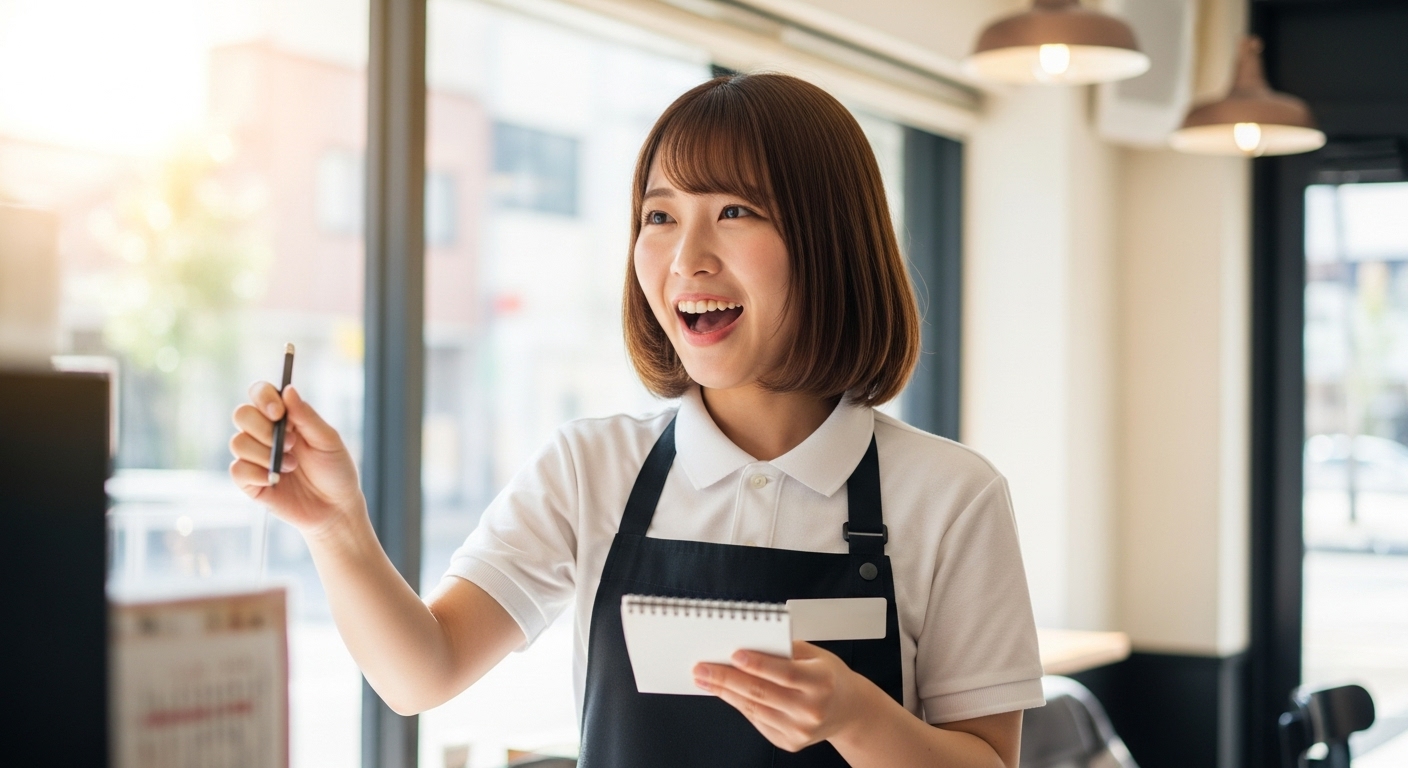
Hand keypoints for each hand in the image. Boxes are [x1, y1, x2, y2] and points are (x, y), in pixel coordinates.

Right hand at [229, 382, 365, 536]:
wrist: (335, 508)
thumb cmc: (335, 471)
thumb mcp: (328, 440)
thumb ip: (306, 416)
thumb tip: (288, 390)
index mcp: (284, 418)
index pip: (260, 393)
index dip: (263, 397)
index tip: (278, 413)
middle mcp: (265, 434)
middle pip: (241, 414)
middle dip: (264, 429)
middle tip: (292, 444)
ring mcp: (255, 457)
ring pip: (237, 442)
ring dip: (266, 454)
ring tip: (291, 466)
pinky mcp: (249, 481)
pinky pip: (237, 469)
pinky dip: (256, 473)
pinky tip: (275, 480)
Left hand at [693, 641, 873, 752]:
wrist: (849, 711)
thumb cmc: (829, 677)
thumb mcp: (817, 655)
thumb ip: (786, 649)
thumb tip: (748, 643)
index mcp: (821, 682)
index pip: (785, 672)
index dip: (758, 664)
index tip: (733, 654)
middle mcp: (811, 709)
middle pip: (762, 693)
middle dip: (727, 679)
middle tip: (702, 668)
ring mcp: (800, 730)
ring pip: (754, 709)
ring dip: (725, 693)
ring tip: (705, 679)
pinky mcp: (790, 742)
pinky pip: (757, 721)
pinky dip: (739, 705)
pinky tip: (725, 693)